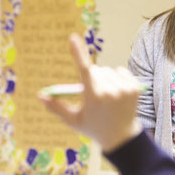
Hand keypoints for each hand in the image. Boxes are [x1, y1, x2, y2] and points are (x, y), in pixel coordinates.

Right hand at [38, 33, 141, 151]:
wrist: (122, 137)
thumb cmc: (93, 127)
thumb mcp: (73, 120)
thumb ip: (56, 107)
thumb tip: (39, 96)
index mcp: (94, 97)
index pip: (84, 70)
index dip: (78, 52)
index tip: (72, 37)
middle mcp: (110, 92)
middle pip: (95, 70)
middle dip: (92, 78)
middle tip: (95, 96)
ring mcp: (124, 89)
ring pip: (108, 71)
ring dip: (105, 79)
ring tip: (107, 97)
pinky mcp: (135, 87)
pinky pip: (121, 71)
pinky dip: (117, 78)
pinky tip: (118, 93)